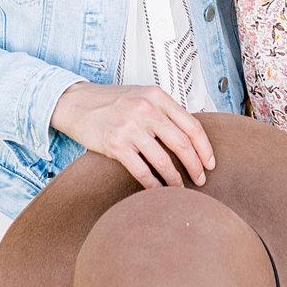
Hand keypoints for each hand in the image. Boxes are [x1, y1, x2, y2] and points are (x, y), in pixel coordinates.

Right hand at [50, 81, 215, 189]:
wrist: (75, 102)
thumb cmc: (110, 101)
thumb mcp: (142, 96)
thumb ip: (164, 111)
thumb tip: (189, 136)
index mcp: (157, 97)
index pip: (192, 125)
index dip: (205, 147)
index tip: (210, 162)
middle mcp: (146, 110)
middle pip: (182, 144)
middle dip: (195, 166)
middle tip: (201, 180)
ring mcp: (130, 127)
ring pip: (163, 161)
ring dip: (175, 180)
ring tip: (180, 189)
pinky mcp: (115, 144)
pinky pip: (141, 170)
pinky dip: (153, 184)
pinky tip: (158, 190)